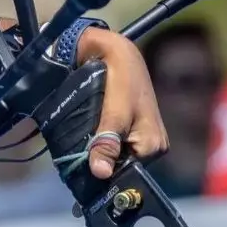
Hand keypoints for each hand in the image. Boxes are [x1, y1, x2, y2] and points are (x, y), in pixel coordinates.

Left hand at [76, 28, 167, 177]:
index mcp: (153, 146)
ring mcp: (143, 137)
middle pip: (120, 165)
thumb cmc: (122, 79)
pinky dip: (99, 140)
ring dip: (97, 151)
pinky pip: (114, 141)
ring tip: (75, 147)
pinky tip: (85, 135)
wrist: (120, 53)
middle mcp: (152, 146)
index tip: (79, 173)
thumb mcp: (114, 113)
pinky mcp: (132, 127)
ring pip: (115, 153)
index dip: (103, 174)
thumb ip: (107, 142)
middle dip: (99, 161)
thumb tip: (101, 173)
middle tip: (73, 158)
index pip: (125, 174)